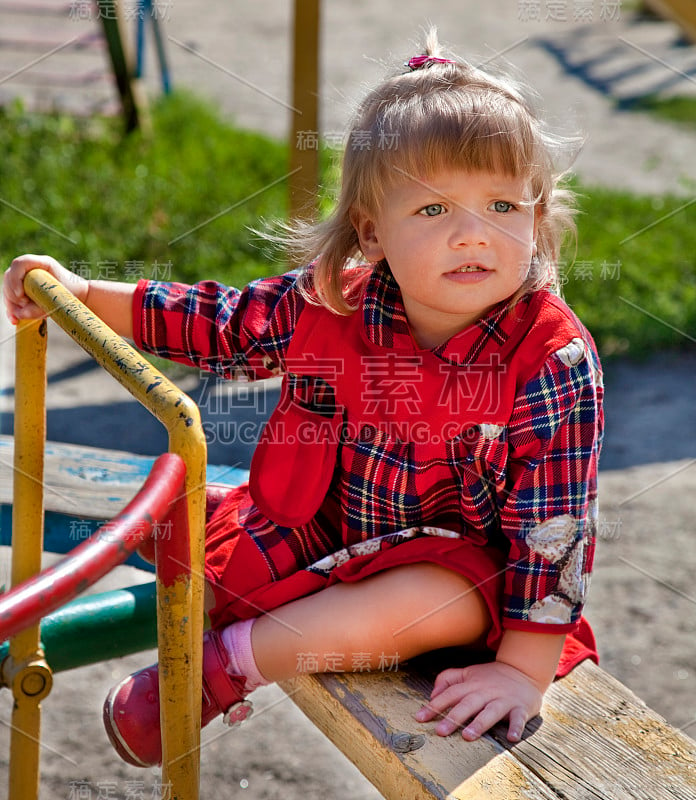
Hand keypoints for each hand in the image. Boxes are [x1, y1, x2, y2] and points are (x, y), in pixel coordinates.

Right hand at [3, 254, 87, 324]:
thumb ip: (40, 307)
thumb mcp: (59, 300)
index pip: (20, 264)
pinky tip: (15, 320)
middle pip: (9, 276)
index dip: (15, 279)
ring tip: (21, 316)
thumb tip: (19, 314)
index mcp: (42, 263)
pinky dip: (12, 309)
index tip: (20, 295)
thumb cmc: (72, 294)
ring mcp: (25, 277)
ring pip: (8, 287)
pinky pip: (11, 297)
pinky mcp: (23, 288)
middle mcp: (31, 268)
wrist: (79, 296)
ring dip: (11, 303)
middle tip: (23, 306)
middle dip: (12, 294)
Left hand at [414, 660, 543, 742]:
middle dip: (453, 717)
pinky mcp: (521, 708)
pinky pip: (518, 718)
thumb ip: (448, 679)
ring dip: (479, 723)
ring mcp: (503, 700)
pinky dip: (516, 727)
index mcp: (471, 684)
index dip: (434, 705)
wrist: (523, 671)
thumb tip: (432, 694)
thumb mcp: (469, 673)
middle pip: (467, 704)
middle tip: (440, 731)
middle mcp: (485, 691)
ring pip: (490, 712)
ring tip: (468, 736)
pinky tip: (511, 738)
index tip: (419, 718)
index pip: (450, 694)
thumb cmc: (491, 677)